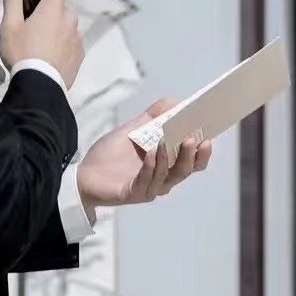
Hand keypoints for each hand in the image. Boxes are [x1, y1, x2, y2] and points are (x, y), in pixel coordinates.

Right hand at [0, 0, 83, 87]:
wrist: (39, 85)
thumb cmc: (23, 55)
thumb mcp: (9, 25)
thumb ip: (12, 0)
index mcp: (52, 9)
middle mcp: (69, 20)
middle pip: (62, 8)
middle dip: (49, 13)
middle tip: (31, 27)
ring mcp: (77, 37)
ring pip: (67, 26)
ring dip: (57, 31)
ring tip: (38, 46)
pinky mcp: (80, 54)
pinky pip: (71, 43)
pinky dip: (62, 46)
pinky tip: (48, 56)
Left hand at [76, 97, 211, 217]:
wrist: (85, 173)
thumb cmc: (112, 153)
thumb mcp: (135, 128)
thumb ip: (155, 115)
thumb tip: (177, 102)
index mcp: (169, 164)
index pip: (194, 160)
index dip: (204, 150)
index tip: (210, 134)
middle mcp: (164, 178)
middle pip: (187, 170)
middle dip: (194, 155)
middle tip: (195, 138)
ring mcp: (150, 187)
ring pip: (170, 177)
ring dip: (171, 158)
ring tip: (168, 141)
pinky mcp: (134, 193)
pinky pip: (147, 181)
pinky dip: (151, 167)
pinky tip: (151, 153)